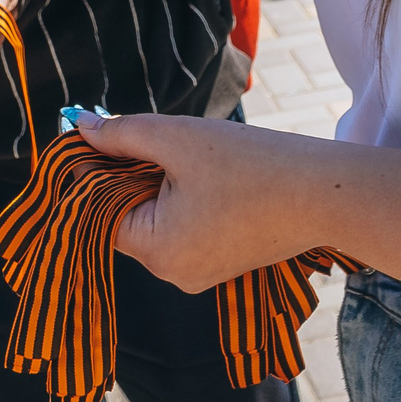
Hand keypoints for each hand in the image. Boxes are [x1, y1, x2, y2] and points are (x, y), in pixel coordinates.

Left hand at [77, 111, 342, 292]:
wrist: (324, 194)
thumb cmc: (251, 164)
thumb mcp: (175, 137)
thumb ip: (120, 134)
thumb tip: (76, 127)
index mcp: (155, 250)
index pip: (97, 210)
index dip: (95, 171)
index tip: (104, 137)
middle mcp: (172, 274)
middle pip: (125, 217)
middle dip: (130, 176)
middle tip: (154, 140)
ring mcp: (198, 274)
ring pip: (154, 221)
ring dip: (158, 185)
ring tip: (191, 157)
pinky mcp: (220, 265)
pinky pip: (182, 230)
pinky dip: (184, 201)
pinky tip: (211, 177)